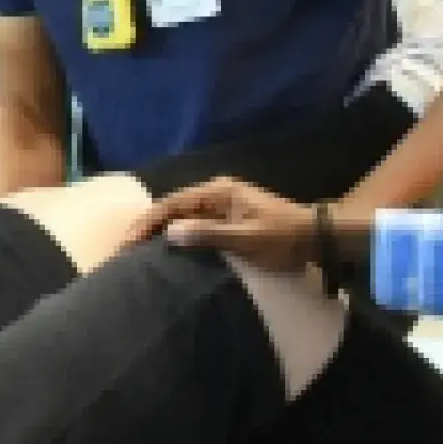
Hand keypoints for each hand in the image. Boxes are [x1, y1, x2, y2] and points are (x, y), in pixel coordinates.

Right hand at [127, 177, 316, 272]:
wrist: (317, 239)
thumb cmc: (284, 237)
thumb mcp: (247, 238)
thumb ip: (209, 234)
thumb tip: (170, 233)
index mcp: (218, 191)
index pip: (172, 203)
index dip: (148, 222)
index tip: (128, 241)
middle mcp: (216, 193)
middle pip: (173, 208)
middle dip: (148, 226)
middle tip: (125, 249)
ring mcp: (222, 205)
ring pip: (182, 217)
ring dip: (161, 232)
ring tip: (139, 252)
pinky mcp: (227, 219)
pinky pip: (194, 225)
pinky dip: (177, 236)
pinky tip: (167, 251)